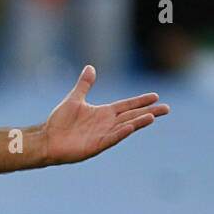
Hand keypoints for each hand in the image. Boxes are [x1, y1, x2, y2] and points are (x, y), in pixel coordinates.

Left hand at [42, 65, 167, 165]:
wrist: (47, 139)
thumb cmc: (59, 122)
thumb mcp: (74, 98)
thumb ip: (84, 84)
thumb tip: (90, 67)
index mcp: (103, 113)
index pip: (127, 105)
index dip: (140, 100)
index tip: (155, 95)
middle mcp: (106, 124)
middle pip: (132, 116)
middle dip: (149, 111)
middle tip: (166, 108)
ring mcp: (102, 135)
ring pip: (125, 127)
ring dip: (138, 122)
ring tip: (152, 116)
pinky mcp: (96, 146)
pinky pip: (111, 138)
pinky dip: (121, 133)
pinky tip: (131, 127)